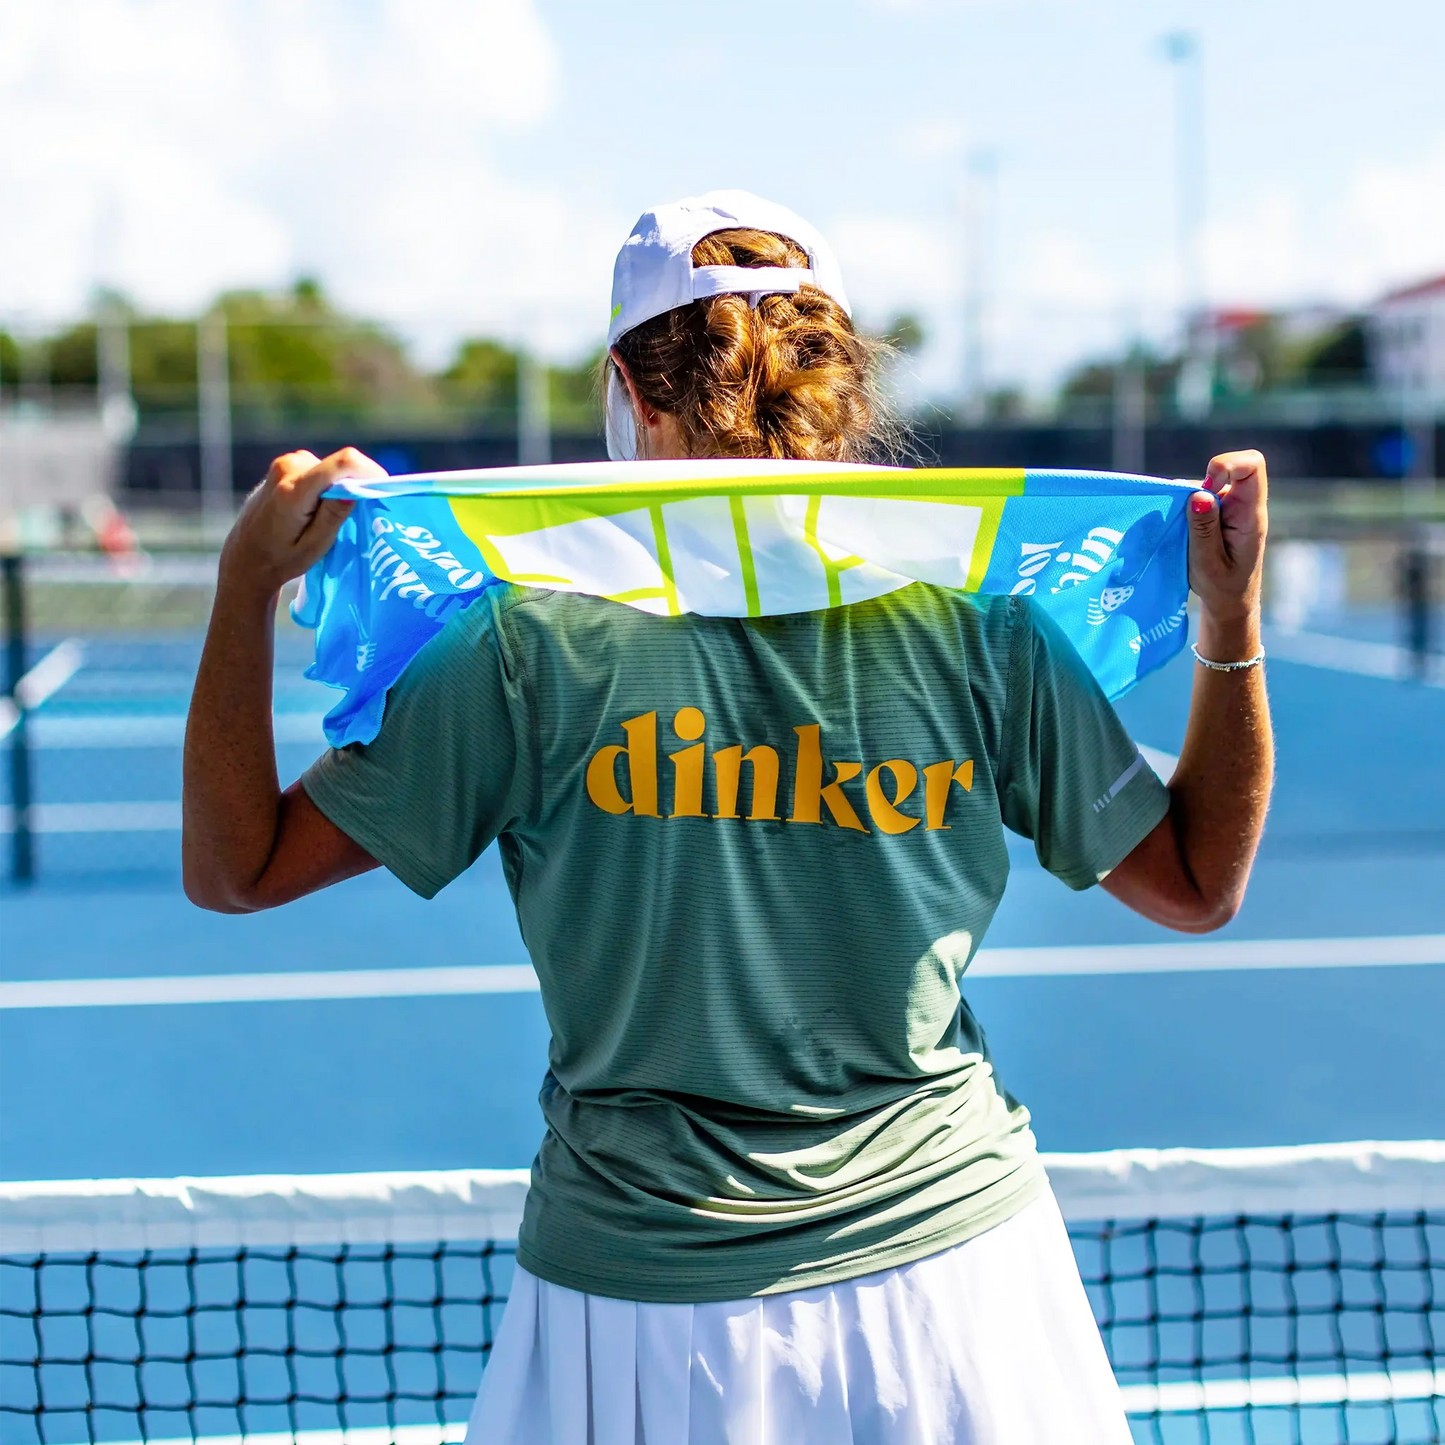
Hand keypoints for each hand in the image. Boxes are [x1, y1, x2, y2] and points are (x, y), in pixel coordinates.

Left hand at [219, 448, 384, 596]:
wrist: (245, 558)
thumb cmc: (280, 560)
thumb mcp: (314, 546)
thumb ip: (334, 515)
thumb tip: (358, 488)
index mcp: (293, 491)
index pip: (342, 463)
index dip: (370, 472)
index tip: (382, 492)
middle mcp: (287, 469)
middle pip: (340, 464)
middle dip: (356, 484)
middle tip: (359, 514)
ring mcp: (284, 464)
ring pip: (331, 466)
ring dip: (342, 486)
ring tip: (334, 516)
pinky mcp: (284, 466)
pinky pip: (319, 468)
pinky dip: (329, 484)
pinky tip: (320, 508)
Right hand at [1187, 450, 1267, 628]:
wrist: (1229, 602)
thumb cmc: (1222, 588)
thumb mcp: (1208, 564)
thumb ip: (1203, 529)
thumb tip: (1199, 494)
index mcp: (1250, 515)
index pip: (1252, 466)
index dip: (1227, 465)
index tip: (1206, 489)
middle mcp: (1244, 505)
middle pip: (1230, 468)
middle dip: (1200, 485)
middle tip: (1187, 518)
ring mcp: (1231, 508)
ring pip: (1208, 484)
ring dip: (1187, 502)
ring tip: (1183, 535)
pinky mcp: (1217, 514)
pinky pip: (1199, 498)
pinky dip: (1184, 510)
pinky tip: (1181, 534)